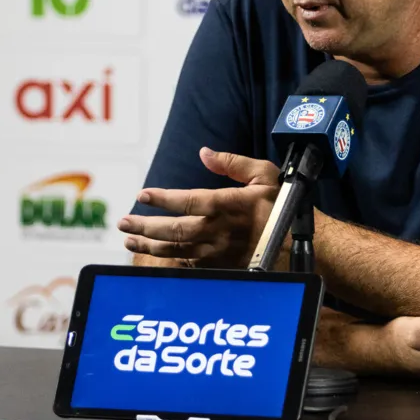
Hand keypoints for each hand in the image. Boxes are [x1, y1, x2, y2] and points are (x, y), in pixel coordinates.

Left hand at [117, 148, 279, 267]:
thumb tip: (204, 153)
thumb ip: (232, 163)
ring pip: (176, 250)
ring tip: (130, 241)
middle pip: (173, 230)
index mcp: (227, 204)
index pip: (186, 201)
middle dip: (145, 227)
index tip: (142, 195)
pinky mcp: (220, 266)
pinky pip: (188, 264)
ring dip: (149, 246)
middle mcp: (218, 230)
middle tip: (123, 223)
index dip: (162, 199)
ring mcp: (217, 251)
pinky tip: (155, 256)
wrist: (295, 241)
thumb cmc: (279, 204)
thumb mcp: (263, 174)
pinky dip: (168, 260)